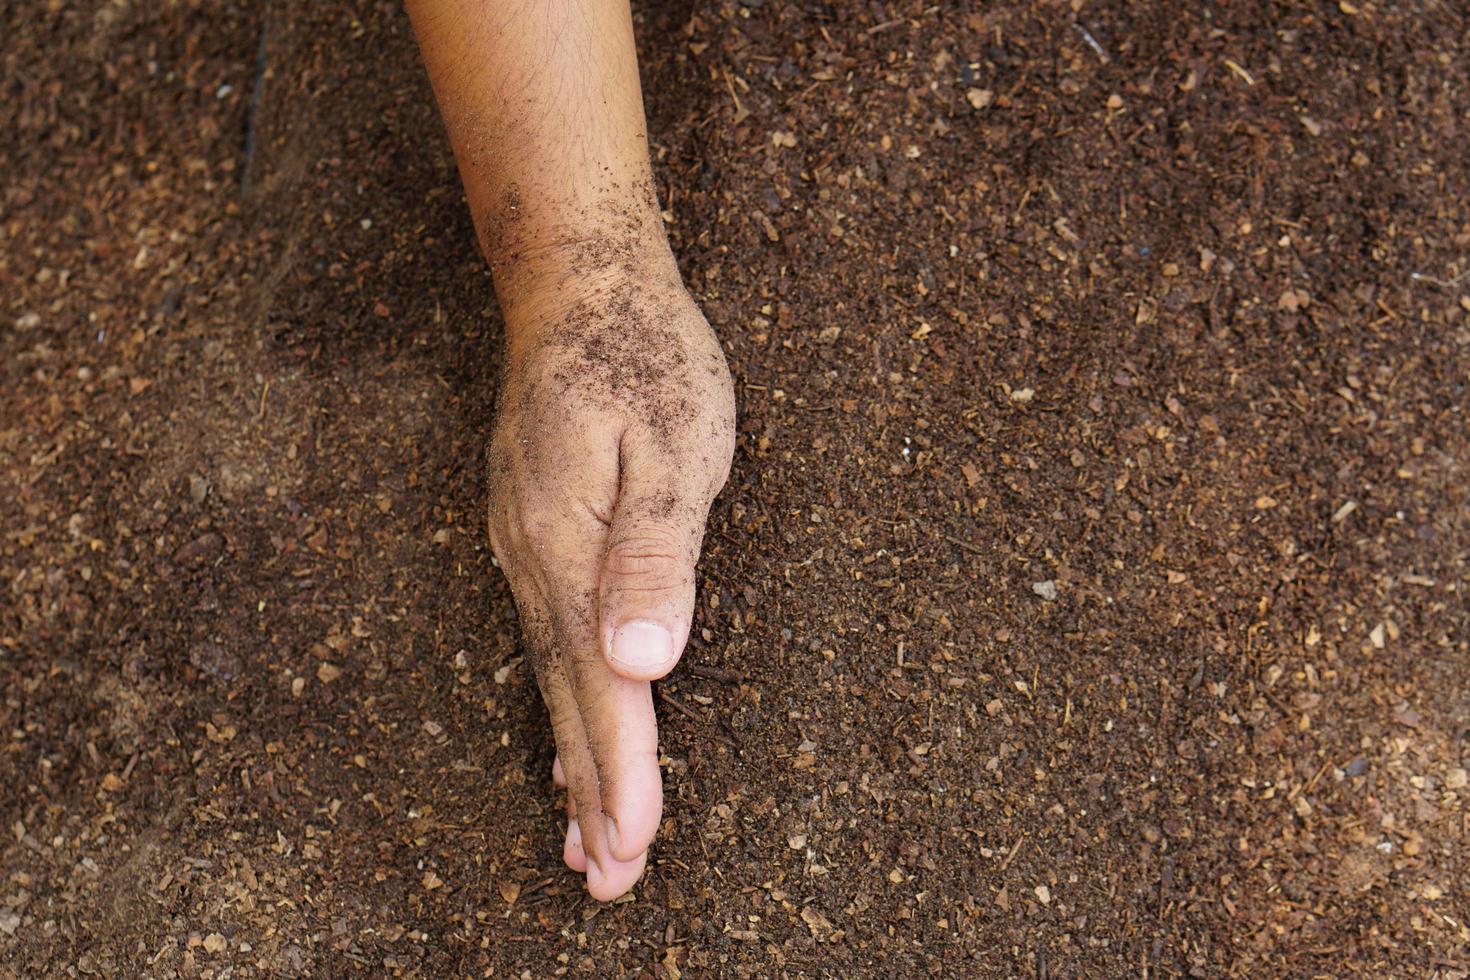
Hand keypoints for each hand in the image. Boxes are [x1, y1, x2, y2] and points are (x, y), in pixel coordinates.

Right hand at [486, 257, 735, 899]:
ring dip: (573, 762)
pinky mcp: (534, 538)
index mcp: (571, 546)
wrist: (579, 286)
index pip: (601, 680)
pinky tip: (570, 734)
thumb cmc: (645, 358)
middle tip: (609, 880)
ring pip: (553, 676)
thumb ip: (655, 553)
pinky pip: (547, 641)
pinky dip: (562, 704)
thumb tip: (641, 659)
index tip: (632, 844)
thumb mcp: (675, 445)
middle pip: (568, 694)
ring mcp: (526, 550)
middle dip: (593, 790)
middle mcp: (534, 561)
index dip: (620, 766)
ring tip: (586, 846)